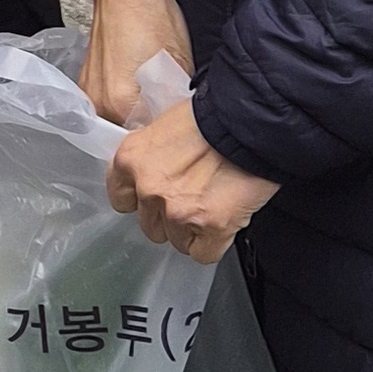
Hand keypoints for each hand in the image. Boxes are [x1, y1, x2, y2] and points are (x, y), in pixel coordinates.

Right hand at [83, 0, 194, 129]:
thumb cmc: (155, 16)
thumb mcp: (181, 65)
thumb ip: (176, 106)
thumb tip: (181, 129)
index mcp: (122, 103)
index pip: (149, 141)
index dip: (168, 137)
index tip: (182, 133)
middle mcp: (98, 103)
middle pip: (130, 135)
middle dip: (152, 130)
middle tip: (174, 121)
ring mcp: (88, 93)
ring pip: (119, 123)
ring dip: (137, 119)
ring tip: (158, 103)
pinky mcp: (86, 83)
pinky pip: (108, 107)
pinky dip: (126, 104)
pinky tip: (141, 90)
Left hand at [106, 96, 276, 266]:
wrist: (251, 122)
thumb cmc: (214, 117)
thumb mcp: (165, 126)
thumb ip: (151, 157)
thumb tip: (153, 172)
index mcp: (130, 159)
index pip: (121, 198)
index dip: (141, 200)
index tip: (155, 196)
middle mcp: (148, 188)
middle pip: (149, 225)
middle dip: (170, 216)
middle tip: (194, 196)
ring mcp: (177, 211)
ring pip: (177, 241)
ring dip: (193, 229)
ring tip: (213, 203)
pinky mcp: (210, 227)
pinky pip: (203, 253)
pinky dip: (214, 243)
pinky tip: (224, 221)